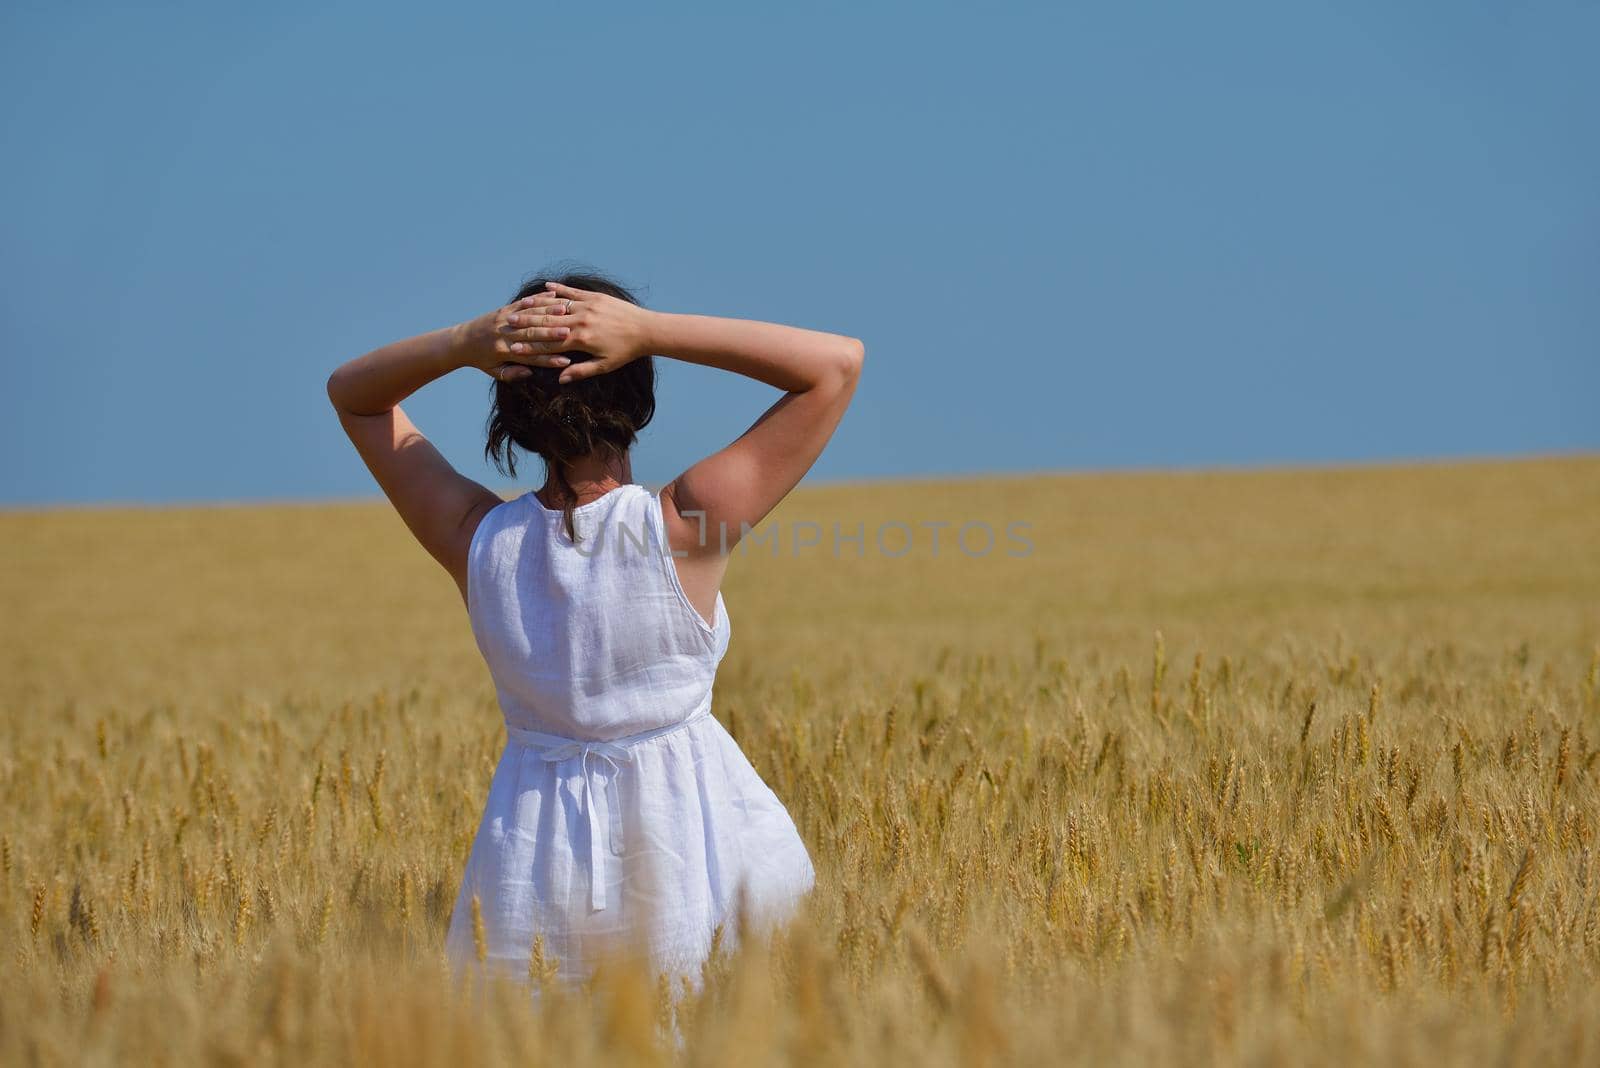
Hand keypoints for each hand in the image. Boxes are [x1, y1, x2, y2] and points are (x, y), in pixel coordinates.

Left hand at [449, 293, 576, 381]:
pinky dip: (539, 299)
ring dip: (549, 312)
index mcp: (503, 351)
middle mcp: (504, 334)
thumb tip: (529, 373)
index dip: (549, 360)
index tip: (566, 361)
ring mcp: (504, 319)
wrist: (461, 341)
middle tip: (571, 334)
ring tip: (566, 311)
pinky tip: (553, 295)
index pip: (530, 357)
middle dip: (552, 333)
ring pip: (530, 315)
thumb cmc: (480, 360)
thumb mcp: (494, 372)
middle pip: (532, 334)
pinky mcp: (504, 309)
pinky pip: (524, 303)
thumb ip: (512, 374)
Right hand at [509, 280, 655, 384]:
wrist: (646, 330)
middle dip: (526, 323)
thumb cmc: (625, 351)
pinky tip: (546, 287)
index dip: (530, 346)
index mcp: (582, 340)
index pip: (549, 343)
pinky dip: (559, 289)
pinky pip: (573, 291)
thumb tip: (560, 378)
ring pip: (557, 304)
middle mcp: (581, 320)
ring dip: (538, 305)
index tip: (512, 348)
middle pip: (548, 322)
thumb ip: (581, 371)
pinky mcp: (595, 297)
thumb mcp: (604, 365)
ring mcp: (588, 306)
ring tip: (521, 305)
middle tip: (507, 323)